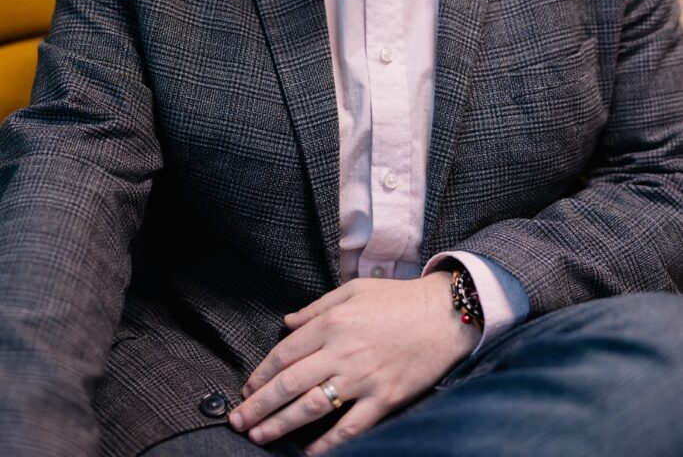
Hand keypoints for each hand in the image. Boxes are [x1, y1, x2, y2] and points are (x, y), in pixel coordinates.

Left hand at [228, 272, 480, 453]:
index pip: (285, 353)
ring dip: (281, 424)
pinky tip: (308, 453)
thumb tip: (287, 323)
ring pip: (312, 407)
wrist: (444, 315)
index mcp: (332, 323)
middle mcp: (342, 352)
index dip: (261, 374)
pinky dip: (328, 444)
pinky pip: (350, 427)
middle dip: (259, 405)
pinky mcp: (384, 399)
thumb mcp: (353, 290)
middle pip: (290, 384)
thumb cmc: (397, 299)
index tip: (247, 389)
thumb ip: (317, 307)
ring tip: (259, 436)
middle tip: (238, 421)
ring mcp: (363, 378)